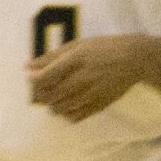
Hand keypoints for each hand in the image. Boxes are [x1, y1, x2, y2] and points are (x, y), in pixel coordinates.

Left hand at [28, 33, 152, 121]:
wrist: (133, 59)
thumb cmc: (101, 48)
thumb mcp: (75, 45)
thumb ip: (51, 57)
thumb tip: (27, 67)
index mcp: (76, 59)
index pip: (49, 75)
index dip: (35, 81)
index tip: (30, 80)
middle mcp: (84, 77)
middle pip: (55, 93)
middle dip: (41, 97)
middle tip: (36, 95)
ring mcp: (94, 92)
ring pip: (66, 106)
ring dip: (53, 106)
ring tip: (49, 102)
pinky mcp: (102, 103)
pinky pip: (81, 115)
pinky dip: (68, 115)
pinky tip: (64, 110)